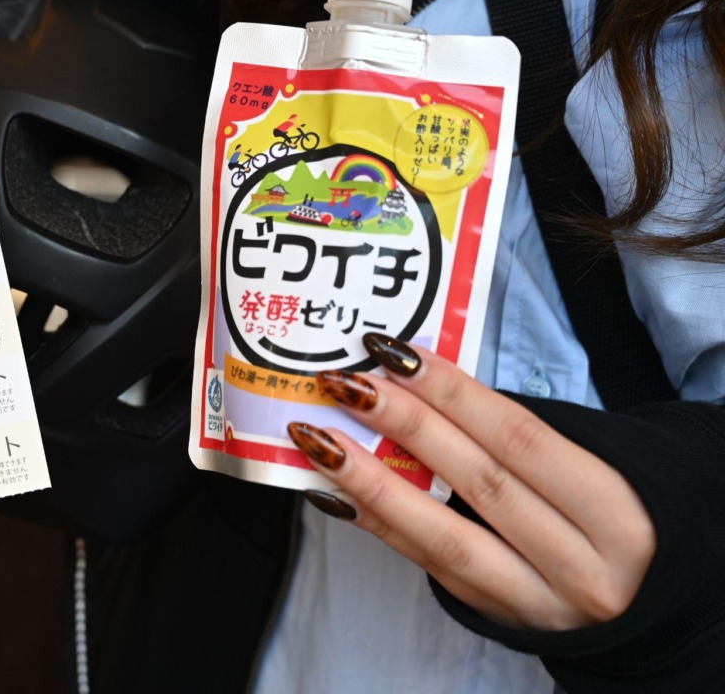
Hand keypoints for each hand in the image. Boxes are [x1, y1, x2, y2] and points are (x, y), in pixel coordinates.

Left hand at [287, 334, 655, 630]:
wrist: (652, 600)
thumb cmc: (616, 511)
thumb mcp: (599, 465)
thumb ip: (521, 434)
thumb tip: (422, 382)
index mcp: (618, 514)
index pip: (519, 440)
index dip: (452, 394)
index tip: (392, 353)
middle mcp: (584, 567)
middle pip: (477, 481)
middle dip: (402, 426)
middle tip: (343, 383)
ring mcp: (538, 601)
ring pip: (443, 535)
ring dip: (370, 482)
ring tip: (317, 440)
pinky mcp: (499, 616)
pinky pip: (428, 565)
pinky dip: (377, 525)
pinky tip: (333, 492)